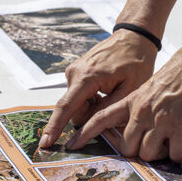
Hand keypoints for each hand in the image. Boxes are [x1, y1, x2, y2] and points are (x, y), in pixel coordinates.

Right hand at [39, 29, 157, 147]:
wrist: (133, 37)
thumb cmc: (136, 61)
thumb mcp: (130, 90)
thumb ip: (107, 110)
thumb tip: (89, 127)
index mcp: (87, 77)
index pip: (66, 108)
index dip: (55, 128)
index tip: (45, 143)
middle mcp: (74, 73)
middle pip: (74, 110)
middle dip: (90, 114)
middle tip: (113, 101)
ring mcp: (73, 72)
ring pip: (77, 104)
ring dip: (93, 106)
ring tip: (112, 91)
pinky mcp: (76, 72)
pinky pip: (79, 96)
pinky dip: (92, 99)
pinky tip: (107, 88)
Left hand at [65, 41, 181, 162]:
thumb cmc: (179, 74)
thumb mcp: (149, 87)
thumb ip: (139, 107)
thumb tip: (136, 129)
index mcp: (132, 101)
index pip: (101, 118)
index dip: (85, 133)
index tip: (71, 145)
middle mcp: (142, 112)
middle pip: (127, 148)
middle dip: (137, 152)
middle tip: (152, 146)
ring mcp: (160, 119)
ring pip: (147, 154)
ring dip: (159, 155)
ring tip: (169, 144)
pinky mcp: (181, 126)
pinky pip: (175, 155)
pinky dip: (180, 156)